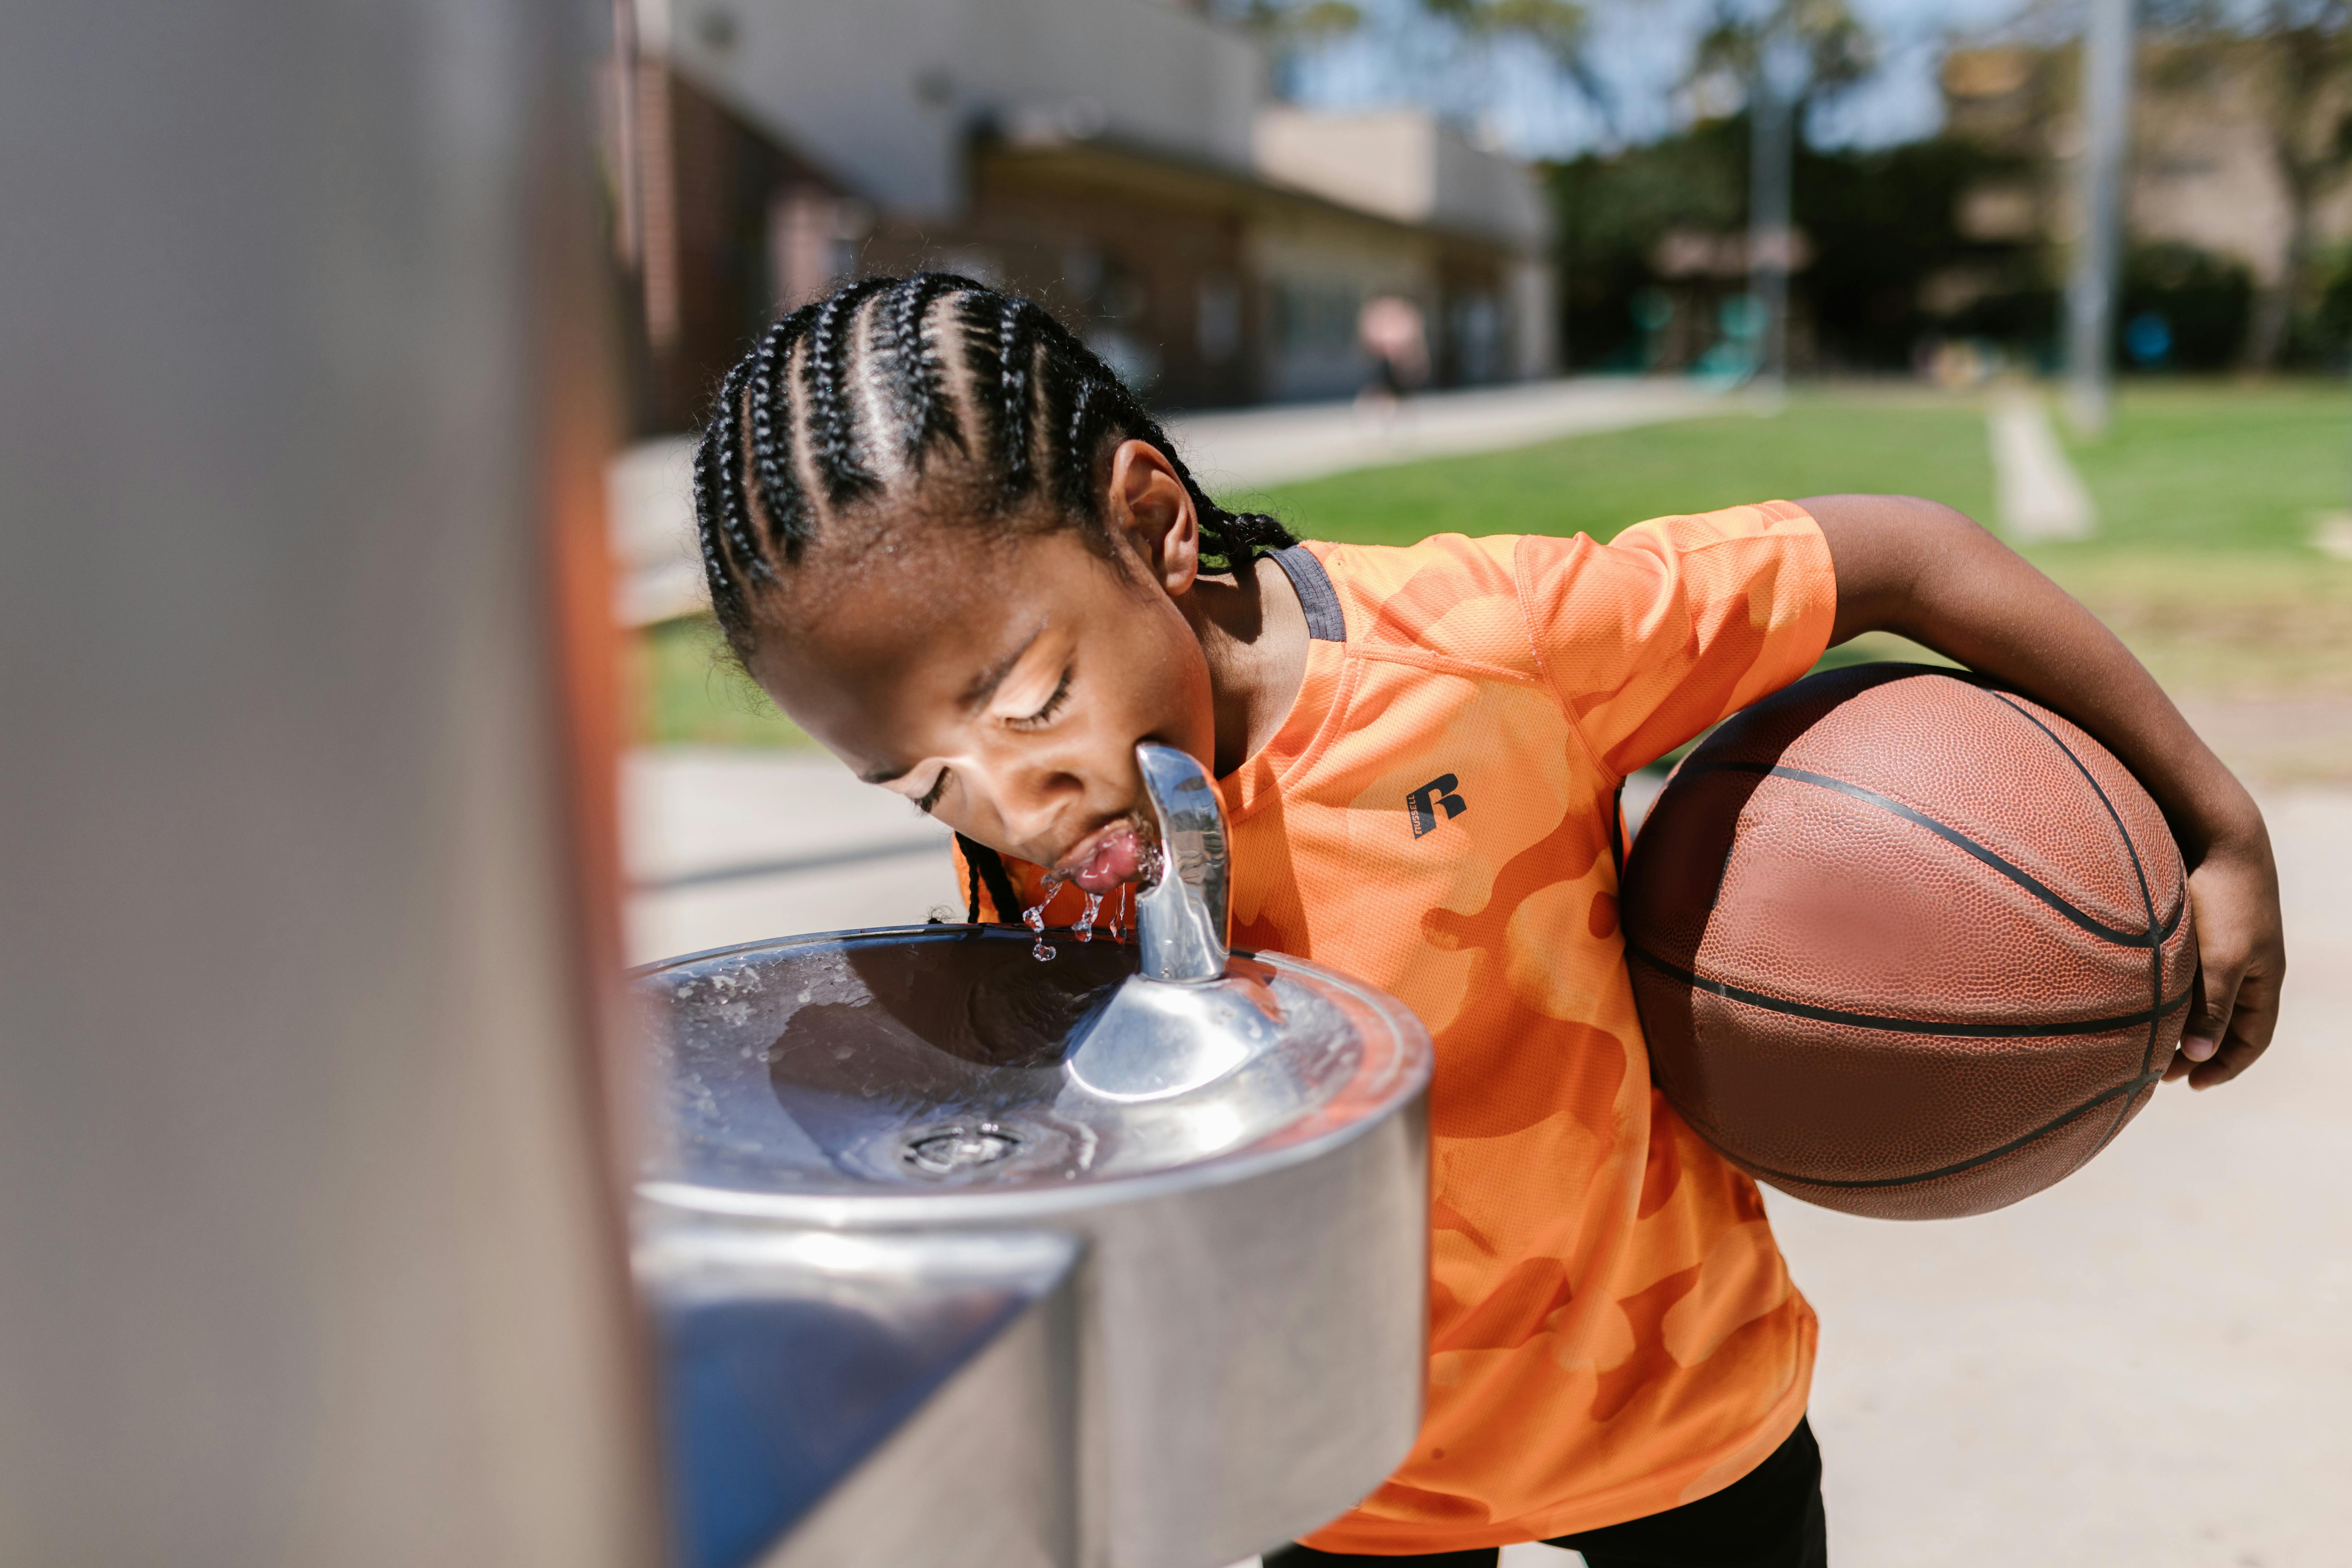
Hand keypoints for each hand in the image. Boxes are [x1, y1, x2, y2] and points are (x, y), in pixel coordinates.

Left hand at [2165, 817, 2285, 1088]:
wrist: (2218, 839)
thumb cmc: (2225, 901)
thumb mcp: (2222, 960)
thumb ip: (2213, 1007)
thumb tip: (2199, 1056)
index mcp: (2263, 979)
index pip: (2253, 1039)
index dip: (2227, 1065)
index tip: (2192, 1085)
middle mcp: (2248, 968)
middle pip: (2227, 1024)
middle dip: (2198, 1051)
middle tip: (2160, 1072)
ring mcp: (2225, 948)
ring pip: (2205, 1001)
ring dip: (2181, 1026)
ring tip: (2147, 1046)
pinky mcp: (2200, 931)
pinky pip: (2189, 976)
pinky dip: (2171, 997)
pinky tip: (2142, 1003)